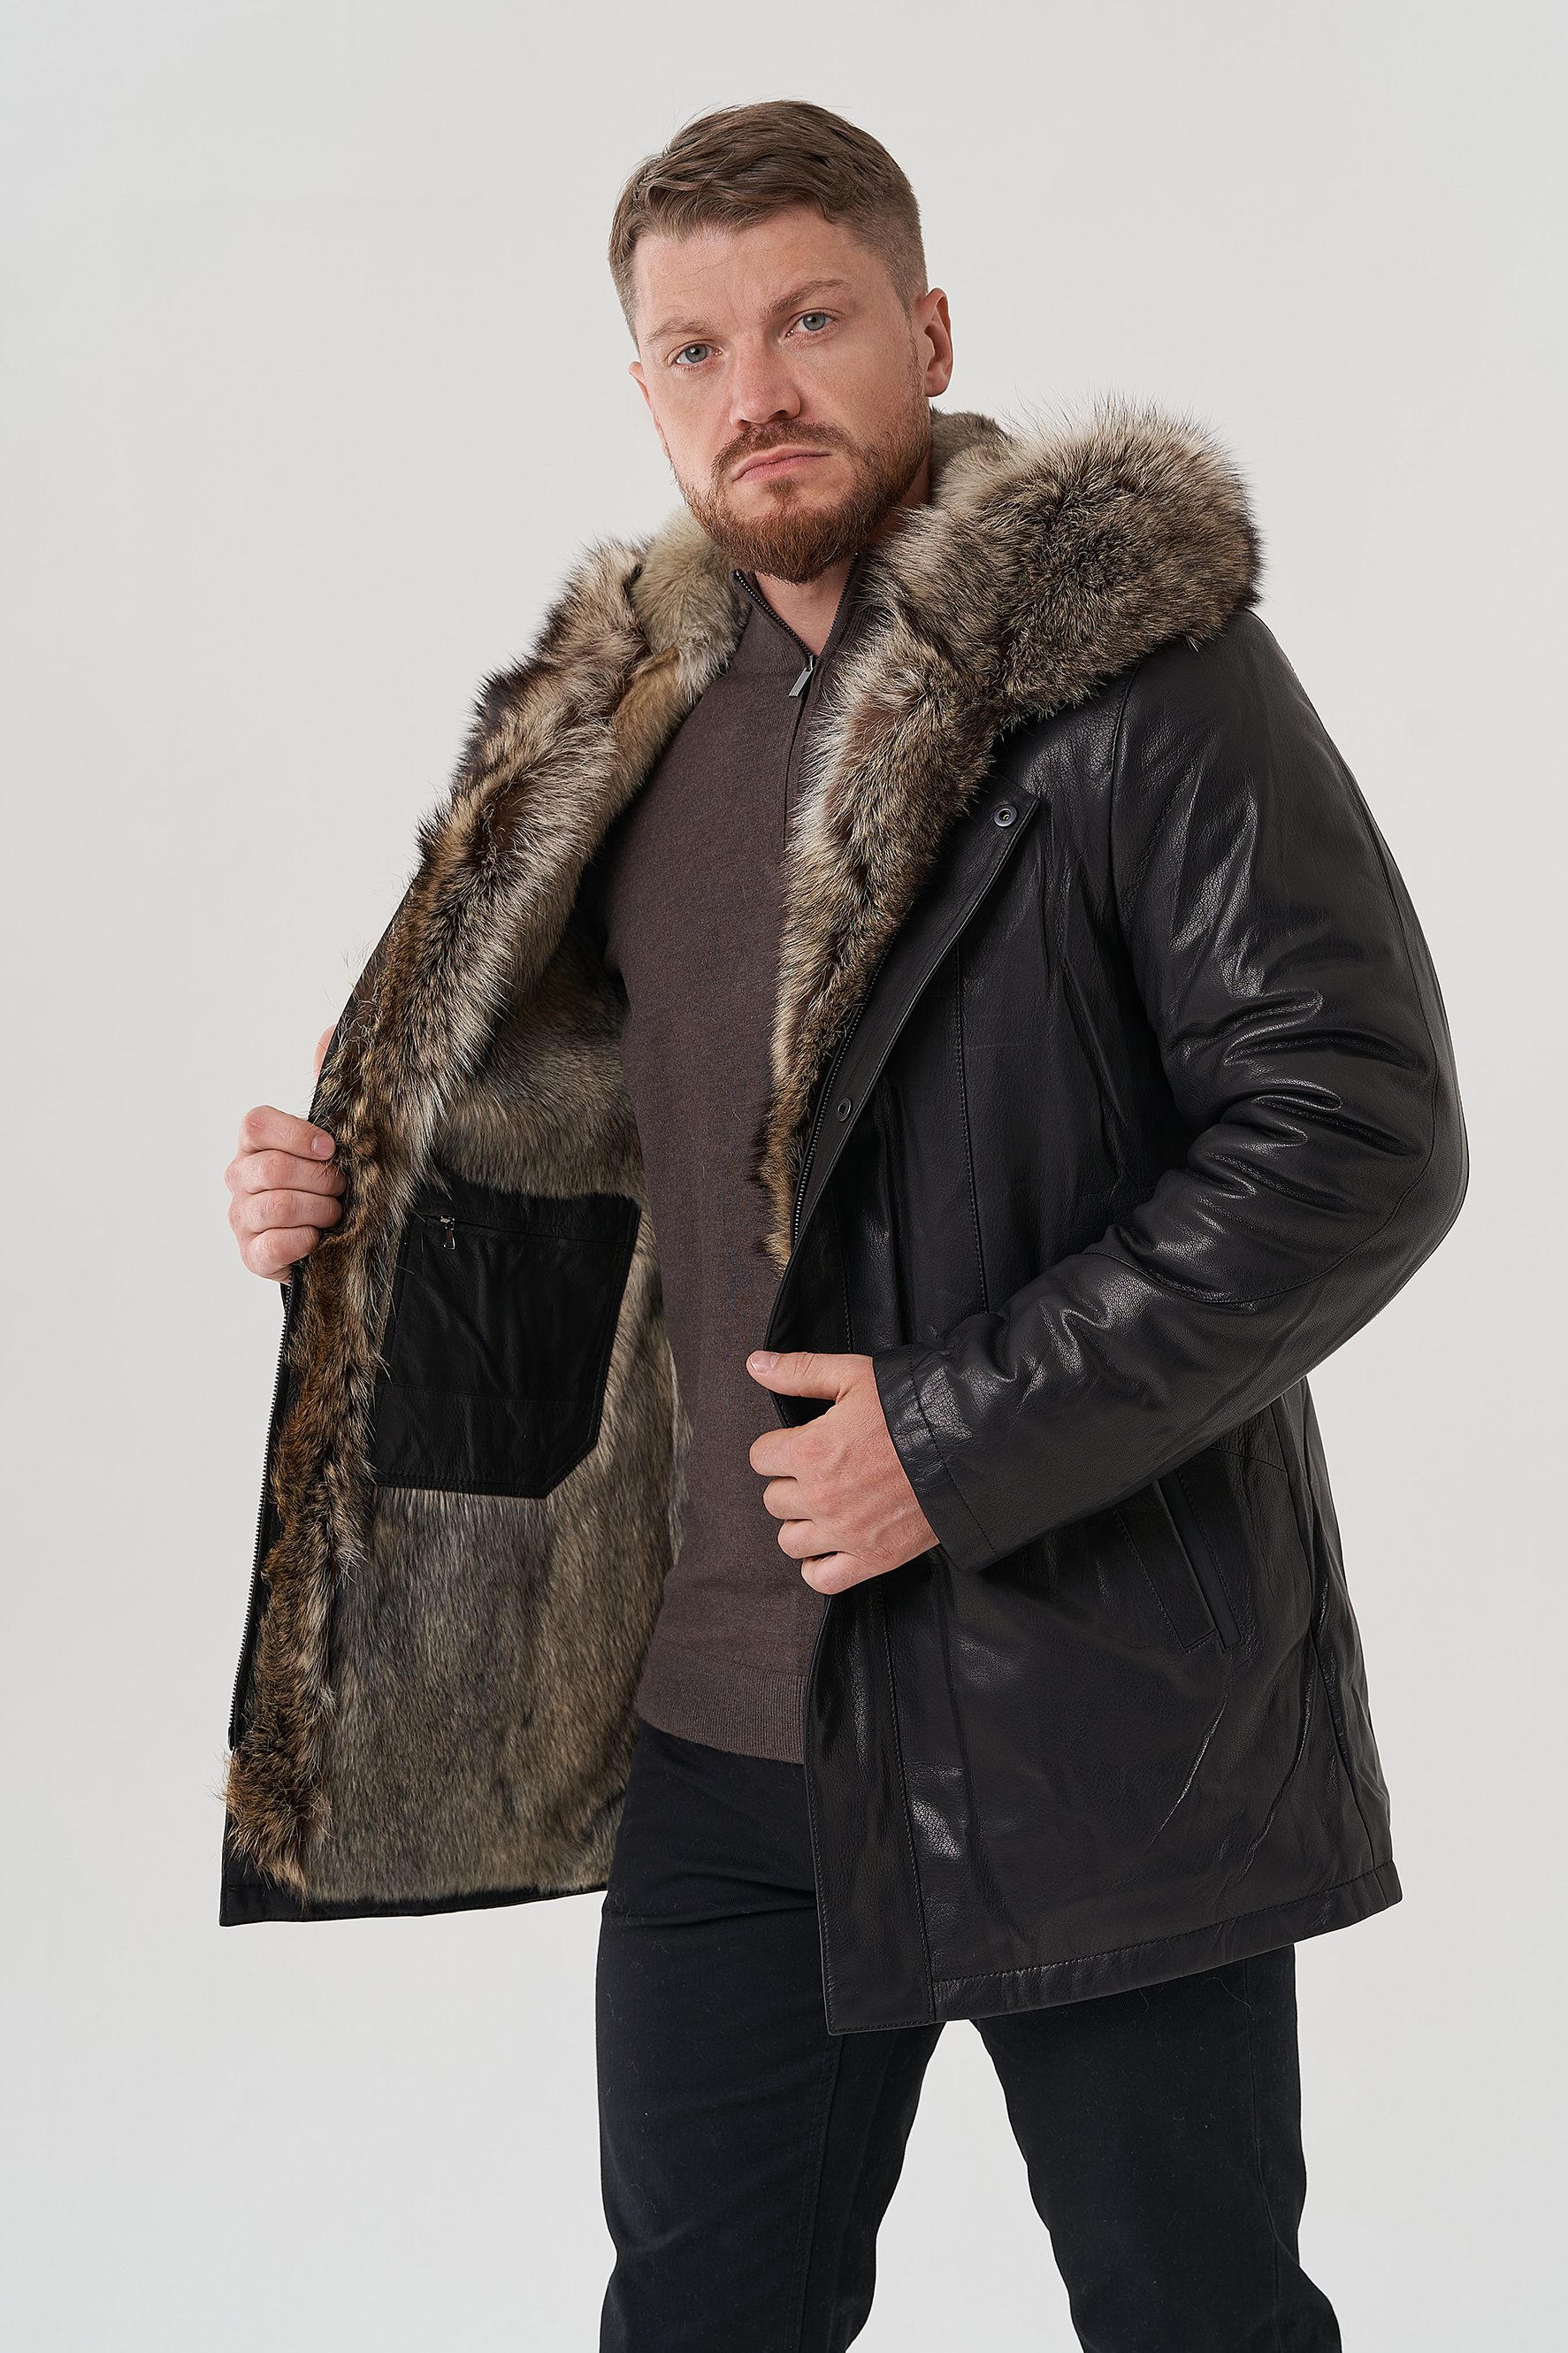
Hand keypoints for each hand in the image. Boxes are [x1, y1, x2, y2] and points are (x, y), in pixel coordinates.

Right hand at [225, 1027, 343, 1280]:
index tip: (331, 1147)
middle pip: (271, 1169)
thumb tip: (329, 1036)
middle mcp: (239, 1176)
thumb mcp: (339, 1132)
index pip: (256, 1124)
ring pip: (276, 1207)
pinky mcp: (251, 1255)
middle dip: (320, 1180)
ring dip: (318, 1211)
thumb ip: (331, 1083)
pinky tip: (319, 1241)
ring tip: (336, 1213)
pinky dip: (301, 1243)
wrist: (336, 1232)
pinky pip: (269, 1248)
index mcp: (255, 1142)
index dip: (295, 1134)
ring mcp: (241, 1217)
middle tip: (343, 1186)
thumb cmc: (333, 1176)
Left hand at [746, 1350, 937, 1593]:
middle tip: (820, 1471)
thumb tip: (755, 1364)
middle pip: (774, 1499)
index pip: (760, 1457)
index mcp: (811, 1451)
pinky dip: (817, 1567)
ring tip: (824, 1506)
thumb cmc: (912, 1406)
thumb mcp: (854, 1375)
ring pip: (789, 1540)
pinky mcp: (873, 1558)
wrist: (968, 1443)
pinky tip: (828, 1546)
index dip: (779, 1447)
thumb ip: (800, 1371)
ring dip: (801, 1523)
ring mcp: (846, 1533)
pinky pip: (822, 1579)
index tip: (801, 1444)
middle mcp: (821, 1497)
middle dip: (792, 1483)